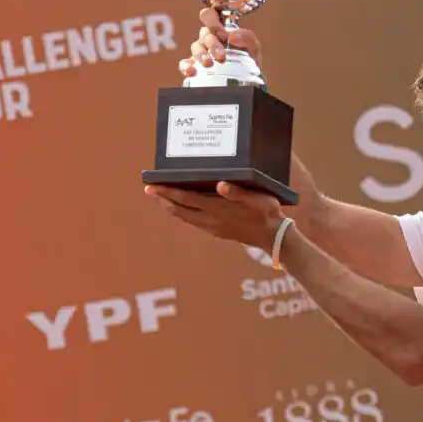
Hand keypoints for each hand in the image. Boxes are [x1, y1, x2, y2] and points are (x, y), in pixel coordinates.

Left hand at [145, 181, 285, 250]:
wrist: (273, 237)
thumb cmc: (267, 213)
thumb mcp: (258, 199)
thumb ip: (238, 192)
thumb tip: (220, 184)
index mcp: (219, 210)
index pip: (187, 199)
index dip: (168, 192)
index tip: (152, 186)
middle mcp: (211, 220)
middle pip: (179, 210)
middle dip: (163, 200)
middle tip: (150, 190)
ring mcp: (213, 228)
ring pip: (185, 217)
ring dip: (171, 207)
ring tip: (161, 198)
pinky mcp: (217, 232)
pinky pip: (193, 221)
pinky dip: (183, 213)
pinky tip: (182, 208)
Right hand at [178, 7, 264, 78]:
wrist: (248, 81)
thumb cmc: (248, 59)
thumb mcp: (253, 46)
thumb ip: (247, 37)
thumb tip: (232, 37)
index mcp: (220, 30)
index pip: (210, 16)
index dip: (213, 20)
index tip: (223, 33)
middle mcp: (208, 38)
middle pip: (204, 34)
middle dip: (212, 43)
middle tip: (221, 56)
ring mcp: (200, 52)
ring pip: (195, 47)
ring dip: (201, 54)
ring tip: (208, 63)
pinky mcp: (195, 66)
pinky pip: (185, 63)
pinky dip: (186, 66)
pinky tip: (191, 71)